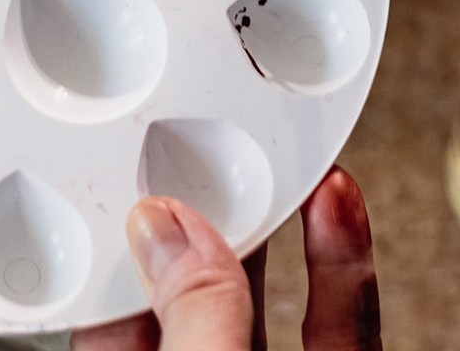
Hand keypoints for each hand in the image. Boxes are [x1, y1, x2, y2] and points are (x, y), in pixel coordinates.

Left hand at [74, 167, 382, 350]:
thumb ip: (193, 315)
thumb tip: (172, 230)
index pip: (116, 304)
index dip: (131, 231)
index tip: (143, 165)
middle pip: (195, 282)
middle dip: (210, 205)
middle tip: (217, 133)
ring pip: (269, 295)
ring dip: (282, 218)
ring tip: (281, 151)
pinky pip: (344, 326)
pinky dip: (344, 262)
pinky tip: (338, 203)